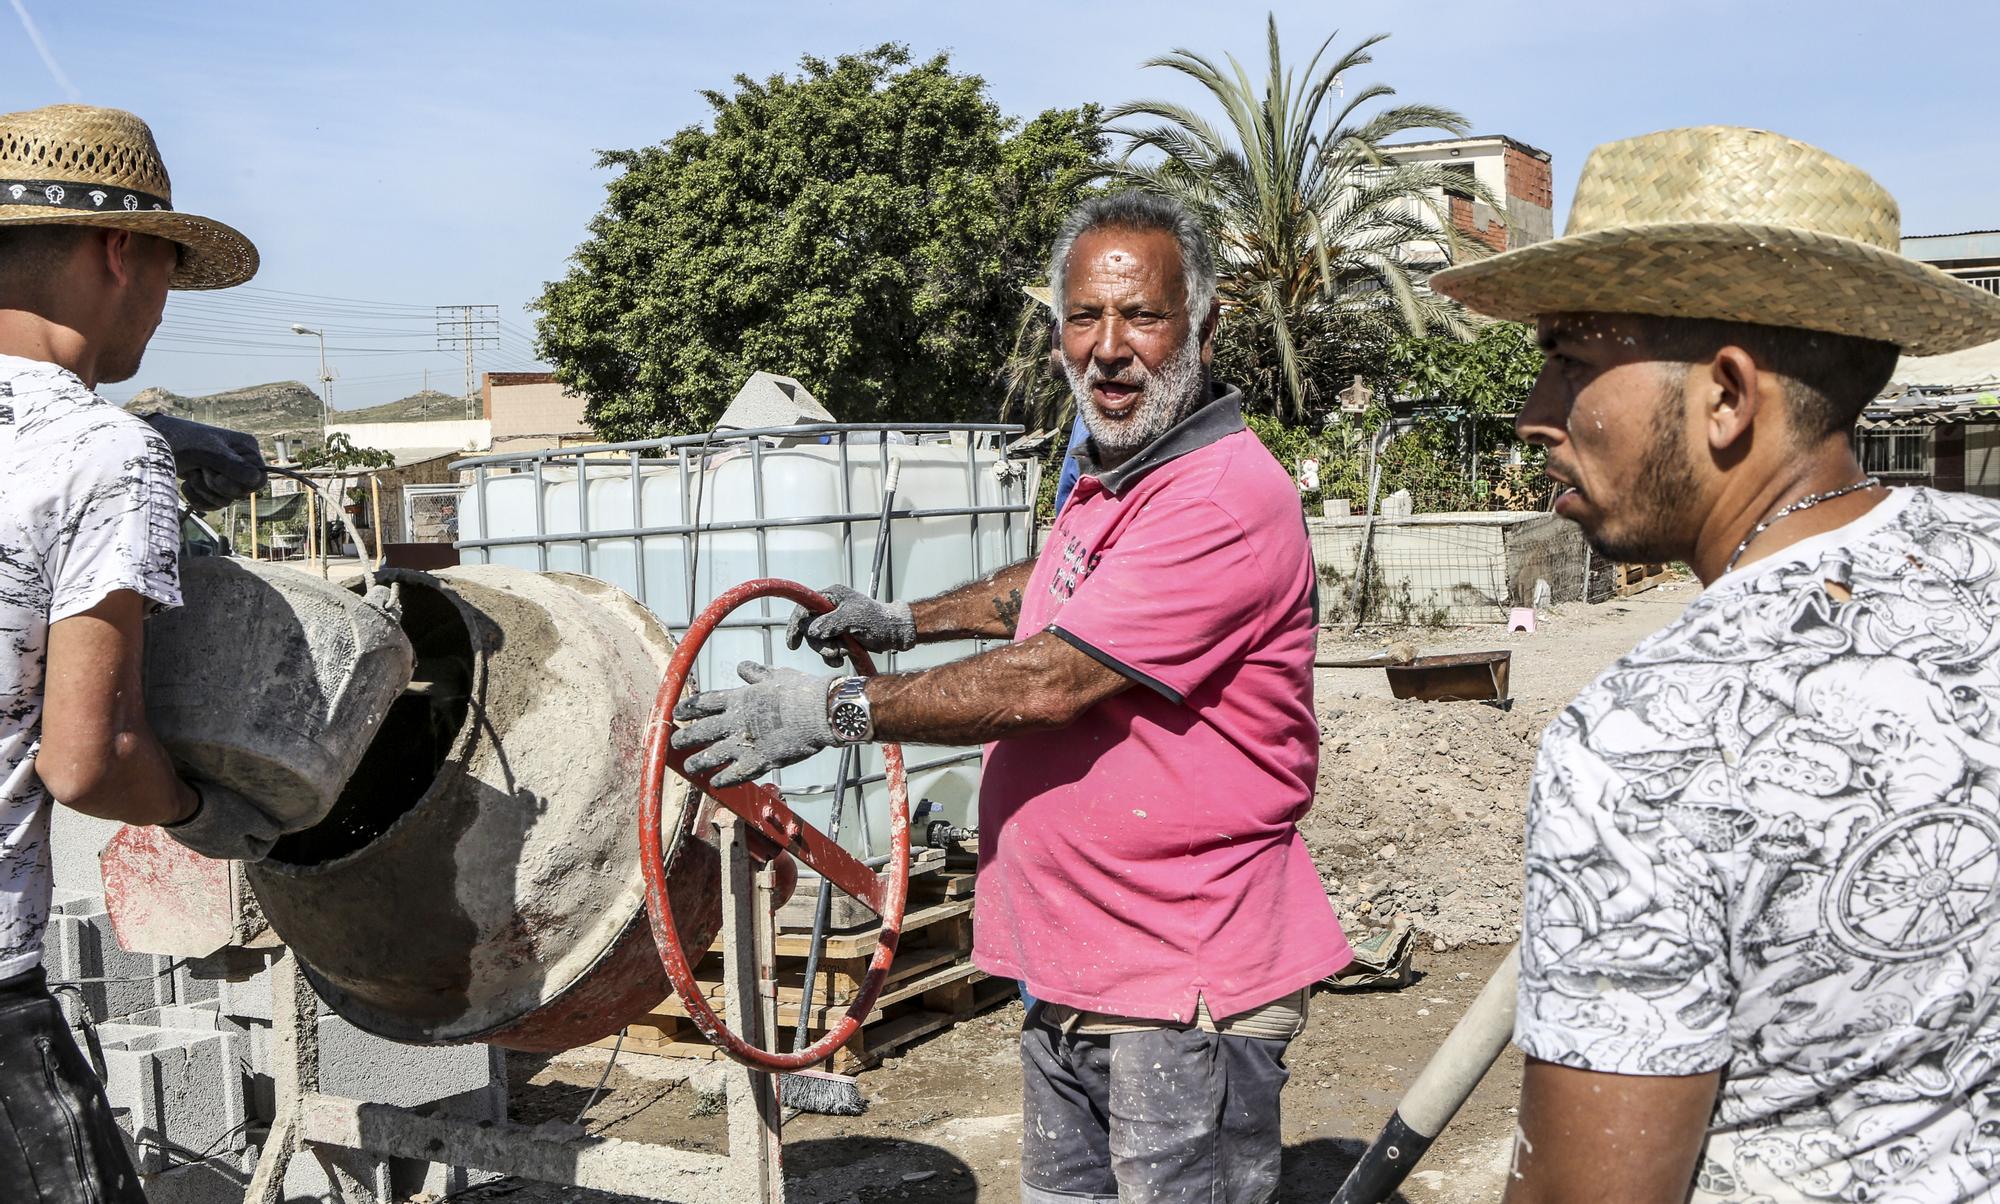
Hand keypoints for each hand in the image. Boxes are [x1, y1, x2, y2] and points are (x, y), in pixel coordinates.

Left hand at [141, 413, 267, 509]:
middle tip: (201, 469)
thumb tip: (257, 479)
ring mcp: (225, 475)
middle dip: (217, 485)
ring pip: (226, 500)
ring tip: (191, 473)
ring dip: (204, 490)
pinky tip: (186, 486)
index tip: (218, 476)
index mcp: (245, 449)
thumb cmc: (180, 440)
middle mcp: (239, 462)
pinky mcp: (210, 487)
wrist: (152, 445)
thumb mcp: (207, 451)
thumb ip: (233, 465)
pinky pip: (213, 505)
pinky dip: (197, 498)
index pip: (259, 478)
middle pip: (242, 492)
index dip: (240, 484)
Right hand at [161, 779, 284, 860]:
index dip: (270, 839)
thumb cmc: (218, 811)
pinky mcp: (184, 833)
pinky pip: (205, 829)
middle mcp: (215, 853)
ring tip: (235, 807)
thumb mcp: (250, 818)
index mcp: (233, 852)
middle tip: (255, 813)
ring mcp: (197, 845)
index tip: (272, 823)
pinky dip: (214, 820)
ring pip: (222, 837)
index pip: (259, 853)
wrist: (177, 806)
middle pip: (240, 845)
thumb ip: (266, 828)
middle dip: (251, 830)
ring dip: (231, 824)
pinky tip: (214, 806)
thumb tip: (275, 833)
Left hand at [670, 662, 840, 786]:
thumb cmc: (800, 690)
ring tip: (689, 766)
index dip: (688, 708)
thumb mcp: (776, 675)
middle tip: (675, 742)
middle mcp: (736, 721)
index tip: (676, 713)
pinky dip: (724, 779)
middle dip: (686, 737)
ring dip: (698, 761)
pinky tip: (715, 783)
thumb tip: (743, 668)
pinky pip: (735, 774)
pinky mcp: (759, 761)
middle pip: (703, 730)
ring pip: (713, 755)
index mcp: (740, 698)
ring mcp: (746, 743)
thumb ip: (756, 673)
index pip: (705, 702)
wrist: (819, 712)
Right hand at [785, 584, 914, 667]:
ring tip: (844, 654)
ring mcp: (834, 624)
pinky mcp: (840, 637)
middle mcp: (829, 609)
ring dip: (828, 651)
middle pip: (809, 630)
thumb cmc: (879, 621)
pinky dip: (833, 656)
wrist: (895, 634)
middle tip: (835, 651)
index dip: (795, 625)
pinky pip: (827, 649)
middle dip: (820, 644)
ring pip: (818, 642)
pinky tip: (844, 658)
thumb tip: (810, 631)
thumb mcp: (853, 619)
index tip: (793, 644)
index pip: (804, 608)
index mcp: (831, 596)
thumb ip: (830, 623)